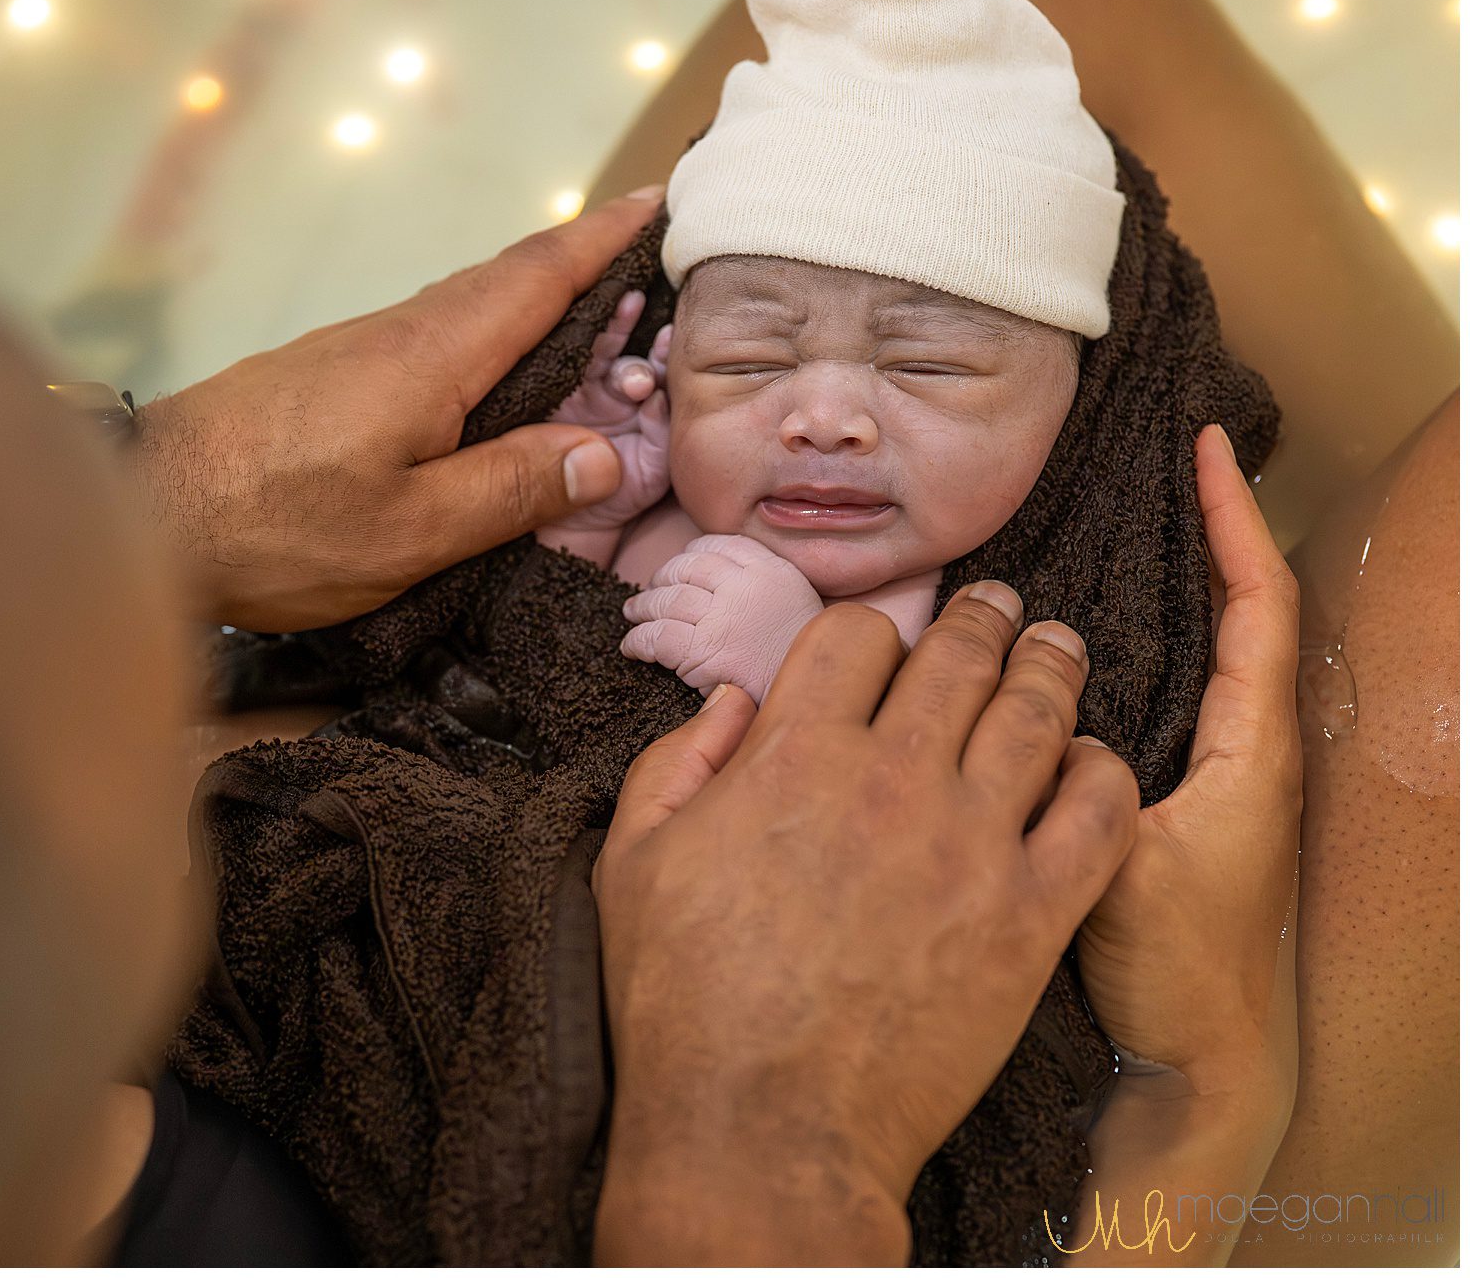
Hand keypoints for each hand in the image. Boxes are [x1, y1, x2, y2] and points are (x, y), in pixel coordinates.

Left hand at [130, 189, 664, 630]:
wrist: (140, 511)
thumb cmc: (268, 527)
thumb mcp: (409, 532)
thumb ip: (508, 490)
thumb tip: (600, 454)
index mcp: (430, 359)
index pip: (537, 278)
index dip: (602, 241)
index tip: (656, 203)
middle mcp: (397, 336)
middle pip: (506, 283)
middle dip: (580, 266)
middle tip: (645, 268)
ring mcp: (356, 353)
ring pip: (465, 313)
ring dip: (532, 306)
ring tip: (589, 327)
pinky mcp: (327, 379)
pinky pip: (429, 342)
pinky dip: (483, 343)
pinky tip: (491, 382)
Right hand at [592, 584, 1139, 1262]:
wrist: (763, 1130)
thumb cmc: (684, 1003)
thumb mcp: (634, 863)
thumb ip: (677, 763)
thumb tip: (735, 705)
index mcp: (794, 755)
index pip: (858, 634)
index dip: (872, 627)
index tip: (884, 643)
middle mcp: (891, 779)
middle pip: (961, 654)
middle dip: (983, 618)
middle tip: (1001, 609)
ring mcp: (970, 845)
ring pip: (1039, 713)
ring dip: (1053, 665)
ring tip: (1058, 649)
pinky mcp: (1029, 917)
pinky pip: (1098, 814)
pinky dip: (1104, 771)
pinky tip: (1093, 763)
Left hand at [620, 532, 822, 701]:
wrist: (815, 697)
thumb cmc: (803, 659)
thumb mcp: (796, 603)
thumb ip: (764, 586)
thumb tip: (722, 583)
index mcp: (772, 570)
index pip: (719, 545)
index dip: (691, 554)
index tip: (680, 565)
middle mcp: (746, 587)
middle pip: (687, 568)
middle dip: (662, 577)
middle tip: (651, 591)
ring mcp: (724, 617)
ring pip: (667, 599)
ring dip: (643, 606)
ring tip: (634, 613)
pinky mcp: (704, 651)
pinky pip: (657, 636)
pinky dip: (637, 641)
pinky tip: (632, 648)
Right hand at [1077, 424, 1301, 1147]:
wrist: (1204, 1062)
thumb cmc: (1176, 971)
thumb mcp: (1119, 870)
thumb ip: (1077, 790)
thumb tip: (1032, 720)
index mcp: (1253, 752)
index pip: (1259, 606)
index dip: (1236, 522)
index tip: (1205, 452)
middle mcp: (1253, 755)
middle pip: (1249, 616)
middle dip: (1216, 534)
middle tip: (1161, 471)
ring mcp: (1228, 784)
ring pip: (1216, 658)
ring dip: (1189, 588)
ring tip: (1130, 532)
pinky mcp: (1191, 811)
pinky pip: (1182, 700)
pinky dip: (1157, 648)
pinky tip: (1092, 644)